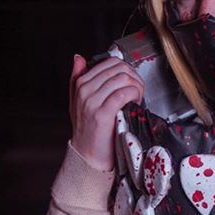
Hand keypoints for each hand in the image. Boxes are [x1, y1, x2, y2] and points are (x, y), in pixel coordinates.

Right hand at [69, 53, 144, 171]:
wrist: (88, 156)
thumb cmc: (88, 132)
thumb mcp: (78, 102)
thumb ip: (77, 79)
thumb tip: (78, 58)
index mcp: (80, 84)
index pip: (109, 63)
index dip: (126, 69)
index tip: (131, 82)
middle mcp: (85, 90)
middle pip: (117, 68)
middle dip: (133, 76)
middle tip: (138, 89)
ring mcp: (92, 101)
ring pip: (121, 78)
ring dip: (136, 85)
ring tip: (137, 96)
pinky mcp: (102, 113)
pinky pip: (122, 93)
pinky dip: (134, 94)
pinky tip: (136, 101)